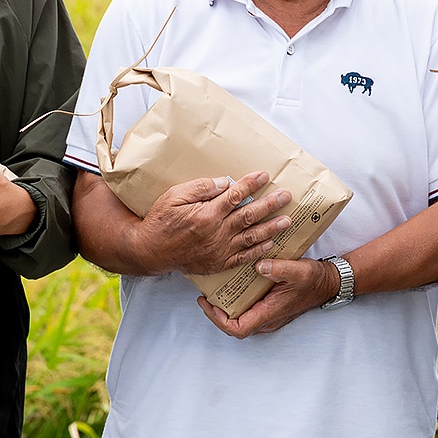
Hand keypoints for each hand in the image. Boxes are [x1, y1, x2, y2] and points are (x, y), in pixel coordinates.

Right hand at [129, 173, 292, 276]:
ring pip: (251, 237)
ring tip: (287, 221)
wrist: (150, 251)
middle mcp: (217, 233)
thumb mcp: (173, 196)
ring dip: (271, 228)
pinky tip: (270, 243)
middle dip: (270, 204)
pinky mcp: (218, 262)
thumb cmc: (160, 221)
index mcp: (207, 214)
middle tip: (286, 196)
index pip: (235, 196)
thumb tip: (224, 183)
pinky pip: (243, 257)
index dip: (251, 184)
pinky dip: (258, 251)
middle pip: (249, 216)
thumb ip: (200, 188)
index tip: (264, 175)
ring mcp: (219, 250)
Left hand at [200, 257, 337, 337]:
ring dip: (226, 308)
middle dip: (216, 314)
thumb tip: (258, 266)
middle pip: (235, 326)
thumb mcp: (298, 270)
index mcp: (270, 313)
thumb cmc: (314, 279)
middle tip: (206, 296)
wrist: (329, 282)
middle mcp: (267, 318)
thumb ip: (279, 269)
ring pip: (240, 319)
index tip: (208, 303)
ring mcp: (269, 315)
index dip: (218, 320)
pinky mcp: (270, 308)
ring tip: (215, 290)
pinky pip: (248, 311)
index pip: (238, 329)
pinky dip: (237, 302)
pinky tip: (232, 286)